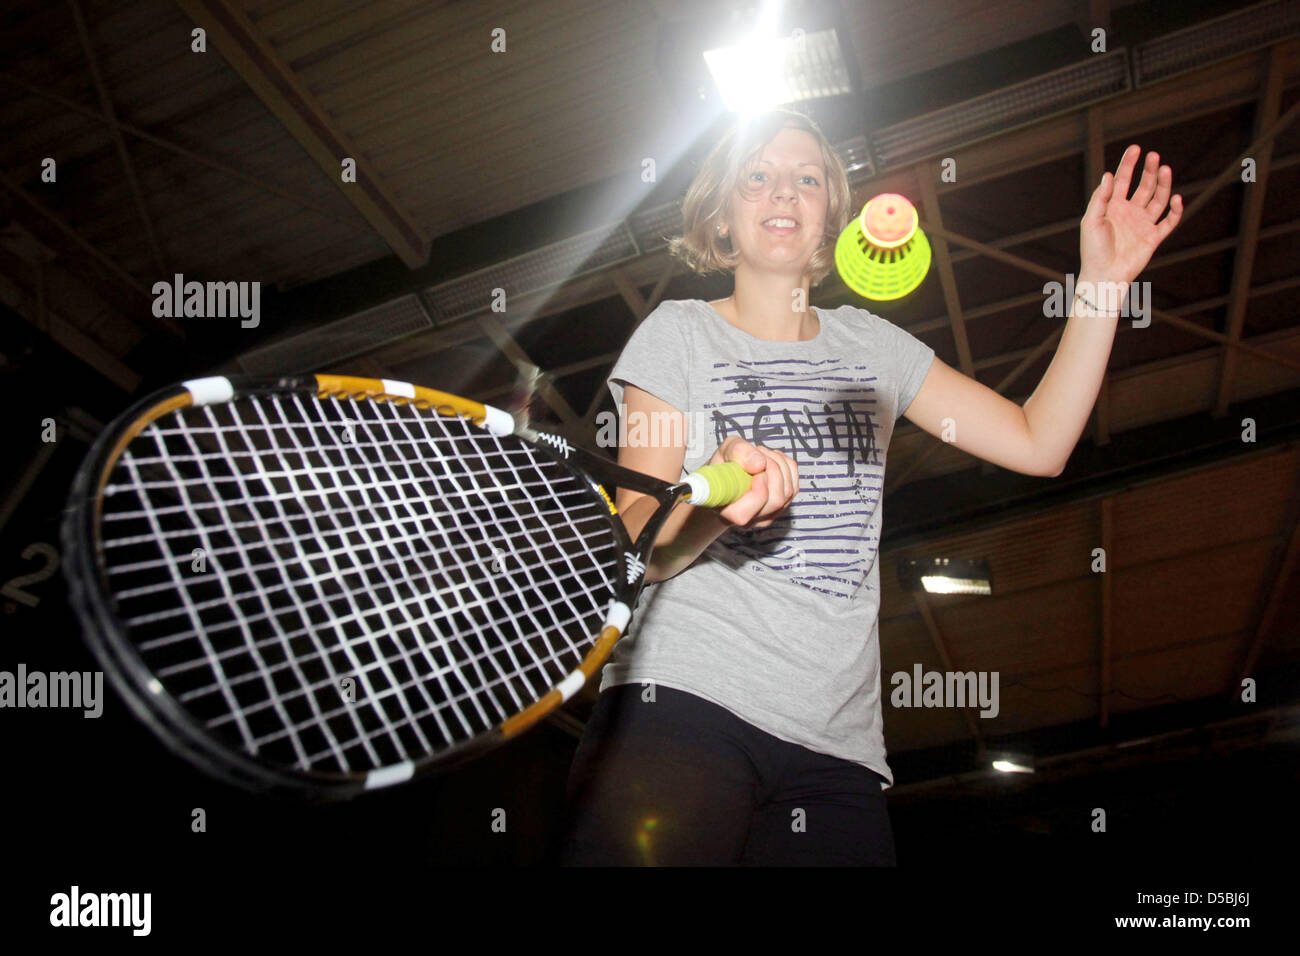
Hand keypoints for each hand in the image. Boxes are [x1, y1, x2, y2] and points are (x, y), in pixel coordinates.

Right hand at [707, 436, 797, 528]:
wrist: (728, 477)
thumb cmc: (724, 467)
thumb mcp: (723, 452)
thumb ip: (737, 453)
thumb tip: (759, 463)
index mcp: (728, 512)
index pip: (745, 514)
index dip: (757, 490)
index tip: (756, 468)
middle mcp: (750, 520)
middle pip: (775, 501)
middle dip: (772, 468)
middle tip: (759, 452)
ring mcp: (768, 516)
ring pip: (788, 493)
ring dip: (780, 464)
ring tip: (763, 453)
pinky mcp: (782, 507)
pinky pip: (794, 487)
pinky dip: (787, 467)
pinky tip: (773, 459)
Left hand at [1080, 144, 1182, 284]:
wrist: (1104, 275)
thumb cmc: (1092, 249)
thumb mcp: (1091, 221)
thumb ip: (1101, 198)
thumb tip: (1108, 175)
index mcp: (1113, 206)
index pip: (1123, 180)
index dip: (1128, 164)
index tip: (1136, 148)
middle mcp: (1129, 212)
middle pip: (1143, 185)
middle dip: (1148, 170)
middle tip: (1154, 156)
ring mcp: (1142, 224)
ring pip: (1158, 199)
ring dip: (1163, 184)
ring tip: (1165, 169)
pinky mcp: (1153, 237)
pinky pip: (1169, 221)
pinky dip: (1176, 210)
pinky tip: (1177, 199)